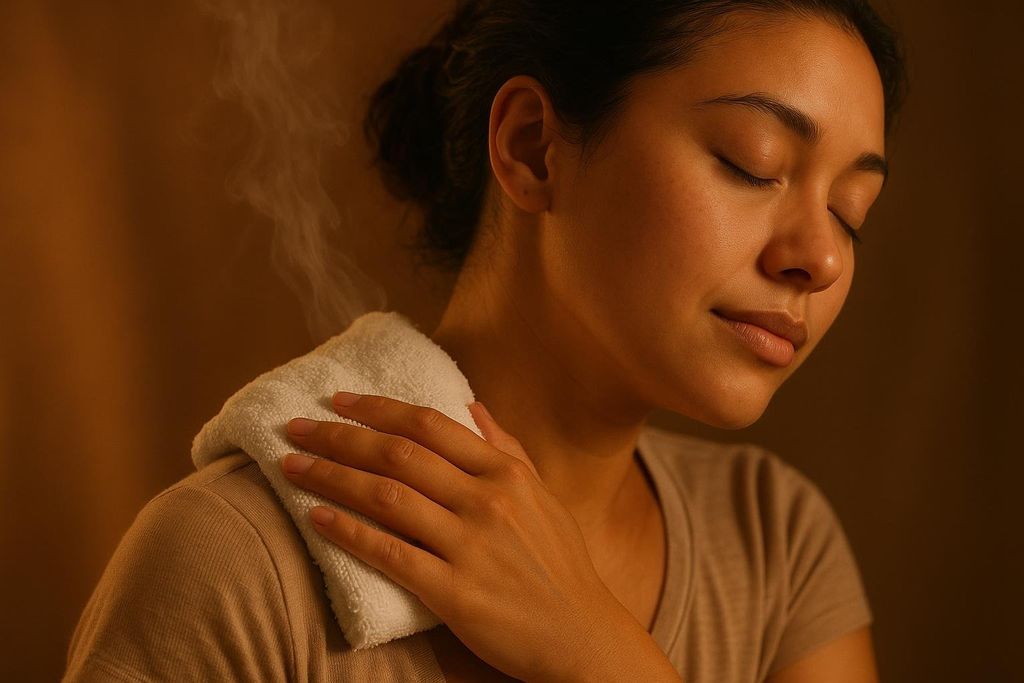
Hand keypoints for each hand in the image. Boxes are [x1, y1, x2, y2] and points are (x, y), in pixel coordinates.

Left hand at [280, 392, 645, 681]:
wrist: (581, 635)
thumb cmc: (559, 564)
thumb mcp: (543, 494)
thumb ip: (506, 447)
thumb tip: (471, 404)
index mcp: (506, 472)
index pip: (429, 424)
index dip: (377, 408)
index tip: (338, 400)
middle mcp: (487, 500)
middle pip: (398, 454)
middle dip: (338, 436)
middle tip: (295, 428)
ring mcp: (471, 545)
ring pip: (386, 497)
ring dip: (331, 477)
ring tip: (291, 467)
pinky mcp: (455, 592)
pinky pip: (389, 553)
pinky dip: (348, 532)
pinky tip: (316, 519)